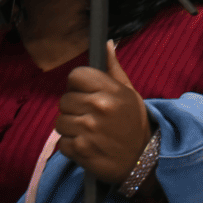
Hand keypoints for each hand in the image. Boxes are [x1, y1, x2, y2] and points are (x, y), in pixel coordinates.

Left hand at [55, 41, 152, 184]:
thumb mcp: (129, 93)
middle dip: (74, 108)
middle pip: (64, 99)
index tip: (86, 93)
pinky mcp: (79, 149)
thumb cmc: (134, 122)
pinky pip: (62, 142)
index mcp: (110, 91)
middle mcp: (98, 107)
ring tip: (89, 131)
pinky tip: (87, 144)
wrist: (142, 158)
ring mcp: (87, 129)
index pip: (76, 76)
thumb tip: (105, 44)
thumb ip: (113, 69)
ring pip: (60, 121)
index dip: (78, 85)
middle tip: (91, 116)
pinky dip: (71, 144)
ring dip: (71, 127)